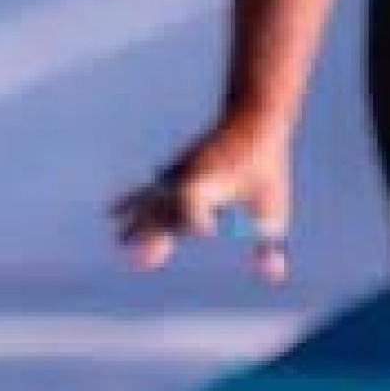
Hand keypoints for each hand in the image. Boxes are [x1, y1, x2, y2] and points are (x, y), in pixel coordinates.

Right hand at [113, 119, 292, 282]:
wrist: (250, 118)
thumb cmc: (264, 163)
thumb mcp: (273, 203)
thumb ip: (268, 241)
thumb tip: (272, 273)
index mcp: (212, 178)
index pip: (193, 197)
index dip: (195, 215)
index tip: (208, 230)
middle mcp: (188, 175)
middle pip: (164, 206)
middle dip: (152, 233)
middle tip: (142, 260)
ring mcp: (177, 171)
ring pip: (152, 199)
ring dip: (136, 220)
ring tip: (120, 239)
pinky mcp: (175, 169)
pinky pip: (149, 190)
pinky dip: (132, 201)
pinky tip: (116, 210)